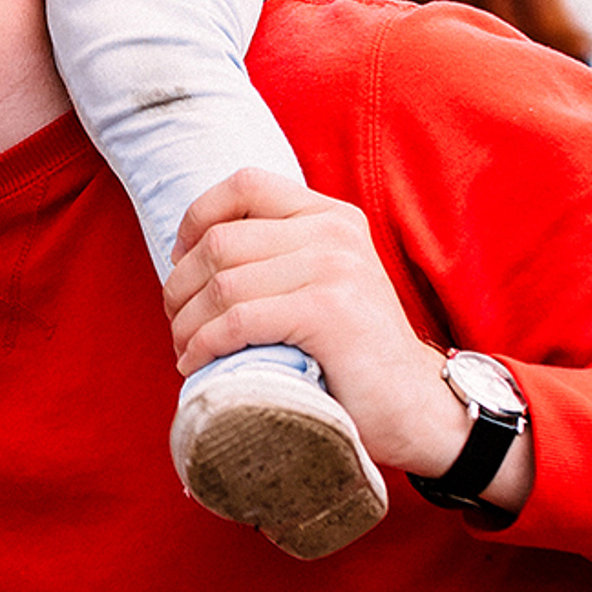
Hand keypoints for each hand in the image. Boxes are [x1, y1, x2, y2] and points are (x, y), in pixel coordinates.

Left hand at [163, 172, 523, 503]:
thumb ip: (278, 257)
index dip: (198, 218)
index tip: (180, 260)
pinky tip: (196, 363)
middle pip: (221, 242)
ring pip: (223, 284)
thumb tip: (188, 255)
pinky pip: (239, 320)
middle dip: (181, 287)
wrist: (414, 406)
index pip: (245, 185)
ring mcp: (335, 268)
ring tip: (185, 350)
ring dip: (187, 323)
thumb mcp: (322, 282)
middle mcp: (334, 233)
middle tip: (176, 322)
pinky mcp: (328, 311)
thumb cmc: (351, 353)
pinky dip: (204, 345)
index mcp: (331, 216)